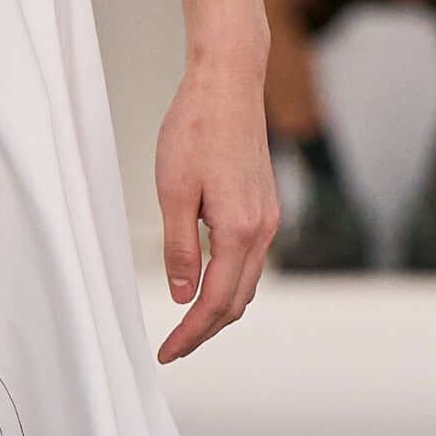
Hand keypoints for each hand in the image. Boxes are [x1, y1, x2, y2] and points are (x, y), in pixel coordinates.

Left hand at [154, 59, 277, 361]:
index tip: (167, 351)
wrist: (228, 84)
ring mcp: (268, 218)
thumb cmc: (197, 128)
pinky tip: (207, 284)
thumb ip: (180, 248)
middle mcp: (263, 229)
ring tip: (187, 325)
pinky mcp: (265, 206)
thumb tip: (183, 295)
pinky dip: (230, 283)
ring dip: (219, 309)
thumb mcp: (174, 190)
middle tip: (173, 348)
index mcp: (240, 230)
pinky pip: (251, 260)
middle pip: (237, 301)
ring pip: (247, 282)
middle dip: (205, 330)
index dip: (190, 333)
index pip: (215, 301)